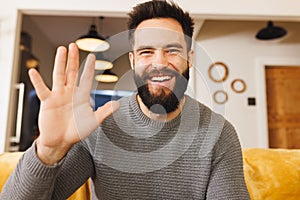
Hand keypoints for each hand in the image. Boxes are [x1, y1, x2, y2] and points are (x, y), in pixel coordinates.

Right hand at [28, 43, 118, 164]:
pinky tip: (33, 71)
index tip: (93, 57)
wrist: (61, 142)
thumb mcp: (93, 121)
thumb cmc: (77, 132)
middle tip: (73, 45)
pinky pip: (42, 89)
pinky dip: (38, 81)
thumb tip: (117, 104)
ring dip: (60, 63)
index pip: (86, 78)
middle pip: (72, 72)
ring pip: (59, 75)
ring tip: (61, 50)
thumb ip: (104, 112)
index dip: (90, 68)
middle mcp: (70, 93)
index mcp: (82, 96)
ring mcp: (58, 96)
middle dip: (73, 59)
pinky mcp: (47, 102)